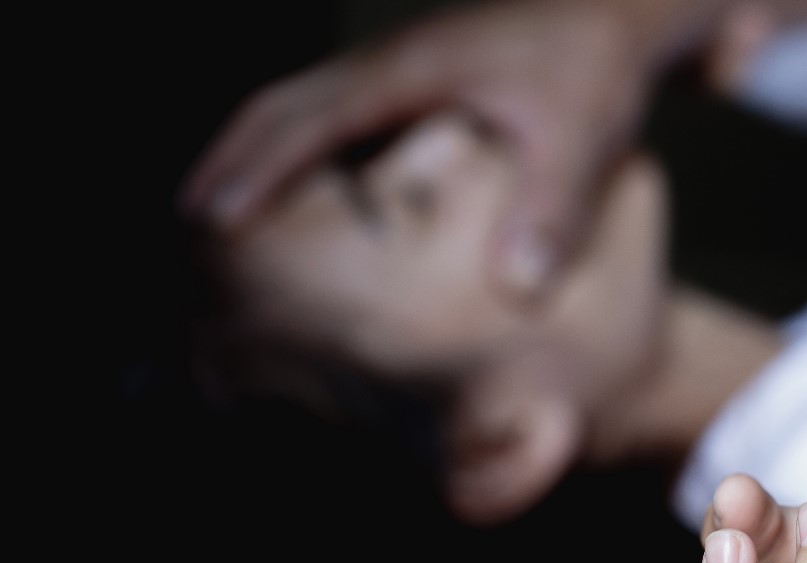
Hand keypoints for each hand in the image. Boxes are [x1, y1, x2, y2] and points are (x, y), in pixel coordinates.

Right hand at [181, 0, 678, 297]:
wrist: (619, 13)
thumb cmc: (598, 66)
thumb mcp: (585, 135)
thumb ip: (553, 211)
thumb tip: (517, 292)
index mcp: (412, 71)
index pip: (311, 117)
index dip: (257, 167)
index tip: (210, 218)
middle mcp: (392, 63)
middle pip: (282, 102)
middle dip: (230, 157)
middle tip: (187, 219)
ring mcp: (401, 69)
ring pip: (304, 104)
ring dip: (259, 151)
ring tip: (225, 211)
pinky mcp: (418, 82)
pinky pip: (338, 114)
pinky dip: (303, 151)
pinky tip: (306, 196)